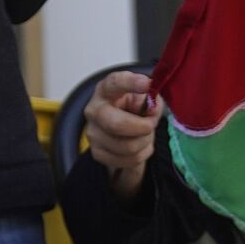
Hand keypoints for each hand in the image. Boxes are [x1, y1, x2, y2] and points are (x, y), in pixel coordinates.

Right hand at [85, 69, 159, 203]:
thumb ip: (151, 100)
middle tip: (150, 125)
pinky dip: (140, 155)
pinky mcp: (97, 152)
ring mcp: (93, 132)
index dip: (130, 83)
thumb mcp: (146, 98)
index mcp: (106, 90)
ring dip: (144, 142)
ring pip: (127, 146)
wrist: (123, 129)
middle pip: (116, 124)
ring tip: (145, 135)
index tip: (147, 84)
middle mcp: (94, 110)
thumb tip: (150, 110)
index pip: (114, 83)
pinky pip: (127, 160)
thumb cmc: (135, 108)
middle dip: (141, 128)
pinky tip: (139, 146)